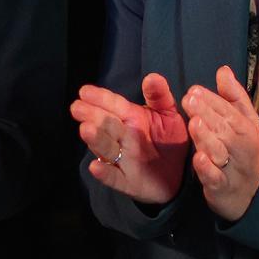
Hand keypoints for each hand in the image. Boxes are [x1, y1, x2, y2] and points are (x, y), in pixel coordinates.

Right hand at [70, 74, 190, 203]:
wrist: (181, 174)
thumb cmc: (170, 140)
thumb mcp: (168, 114)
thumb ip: (159, 96)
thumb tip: (152, 77)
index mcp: (131, 118)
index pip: (114, 105)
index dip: (101, 98)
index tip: (85, 91)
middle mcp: (123, 137)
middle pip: (107, 124)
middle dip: (92, 116)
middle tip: (77, 108)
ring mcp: (123, 159)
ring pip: (107, 148)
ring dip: (96, 140)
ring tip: (86, 130)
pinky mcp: (127, 182)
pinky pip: (114, 177)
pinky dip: (104, 173)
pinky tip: (95, 166)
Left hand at [182, 65, 258, 221]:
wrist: (252, 193)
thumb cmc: (243, 150)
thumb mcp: (243, 122)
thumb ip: (233, 97)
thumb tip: (223, 70)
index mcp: (247, 130)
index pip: (230, 113)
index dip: (213, 101)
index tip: (194, 90)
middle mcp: (243, 149)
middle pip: (225, 130)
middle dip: (208, 114)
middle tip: (189, 100)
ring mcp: (233, 169)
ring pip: (220, 152)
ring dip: (207, 138)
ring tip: (194, 123)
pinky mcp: (223, 188)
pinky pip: (216, 178)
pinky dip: (208, 170)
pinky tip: (198, 158)